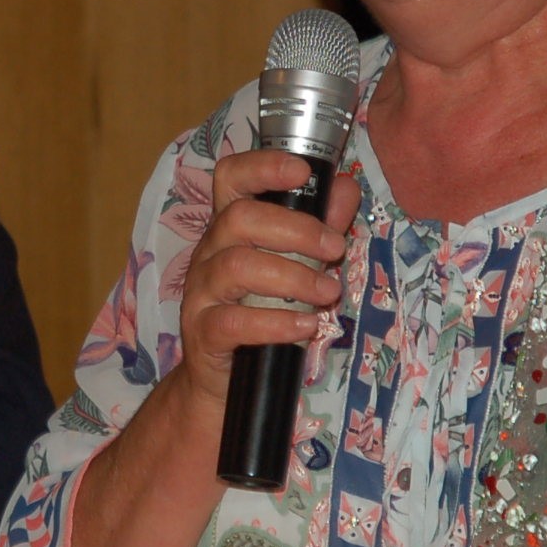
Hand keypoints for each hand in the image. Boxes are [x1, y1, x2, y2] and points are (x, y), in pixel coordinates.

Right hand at [175, 149, 359, 416]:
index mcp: (229, 227)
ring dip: (293, 277)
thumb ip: (319, 225)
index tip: (302, 171)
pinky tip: (305, 326)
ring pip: (237, 266)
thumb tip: (345, 187)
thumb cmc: (261, 312)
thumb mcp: (295, 264)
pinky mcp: (203, 333)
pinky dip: (276, 322)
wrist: (224, 380)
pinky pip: (234, 321)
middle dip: (297, 230)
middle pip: (240, 218)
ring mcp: (201, 292)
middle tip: (336, 249)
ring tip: (329, 293)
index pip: (230, 178)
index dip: (263, 166)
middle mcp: (209, 252)